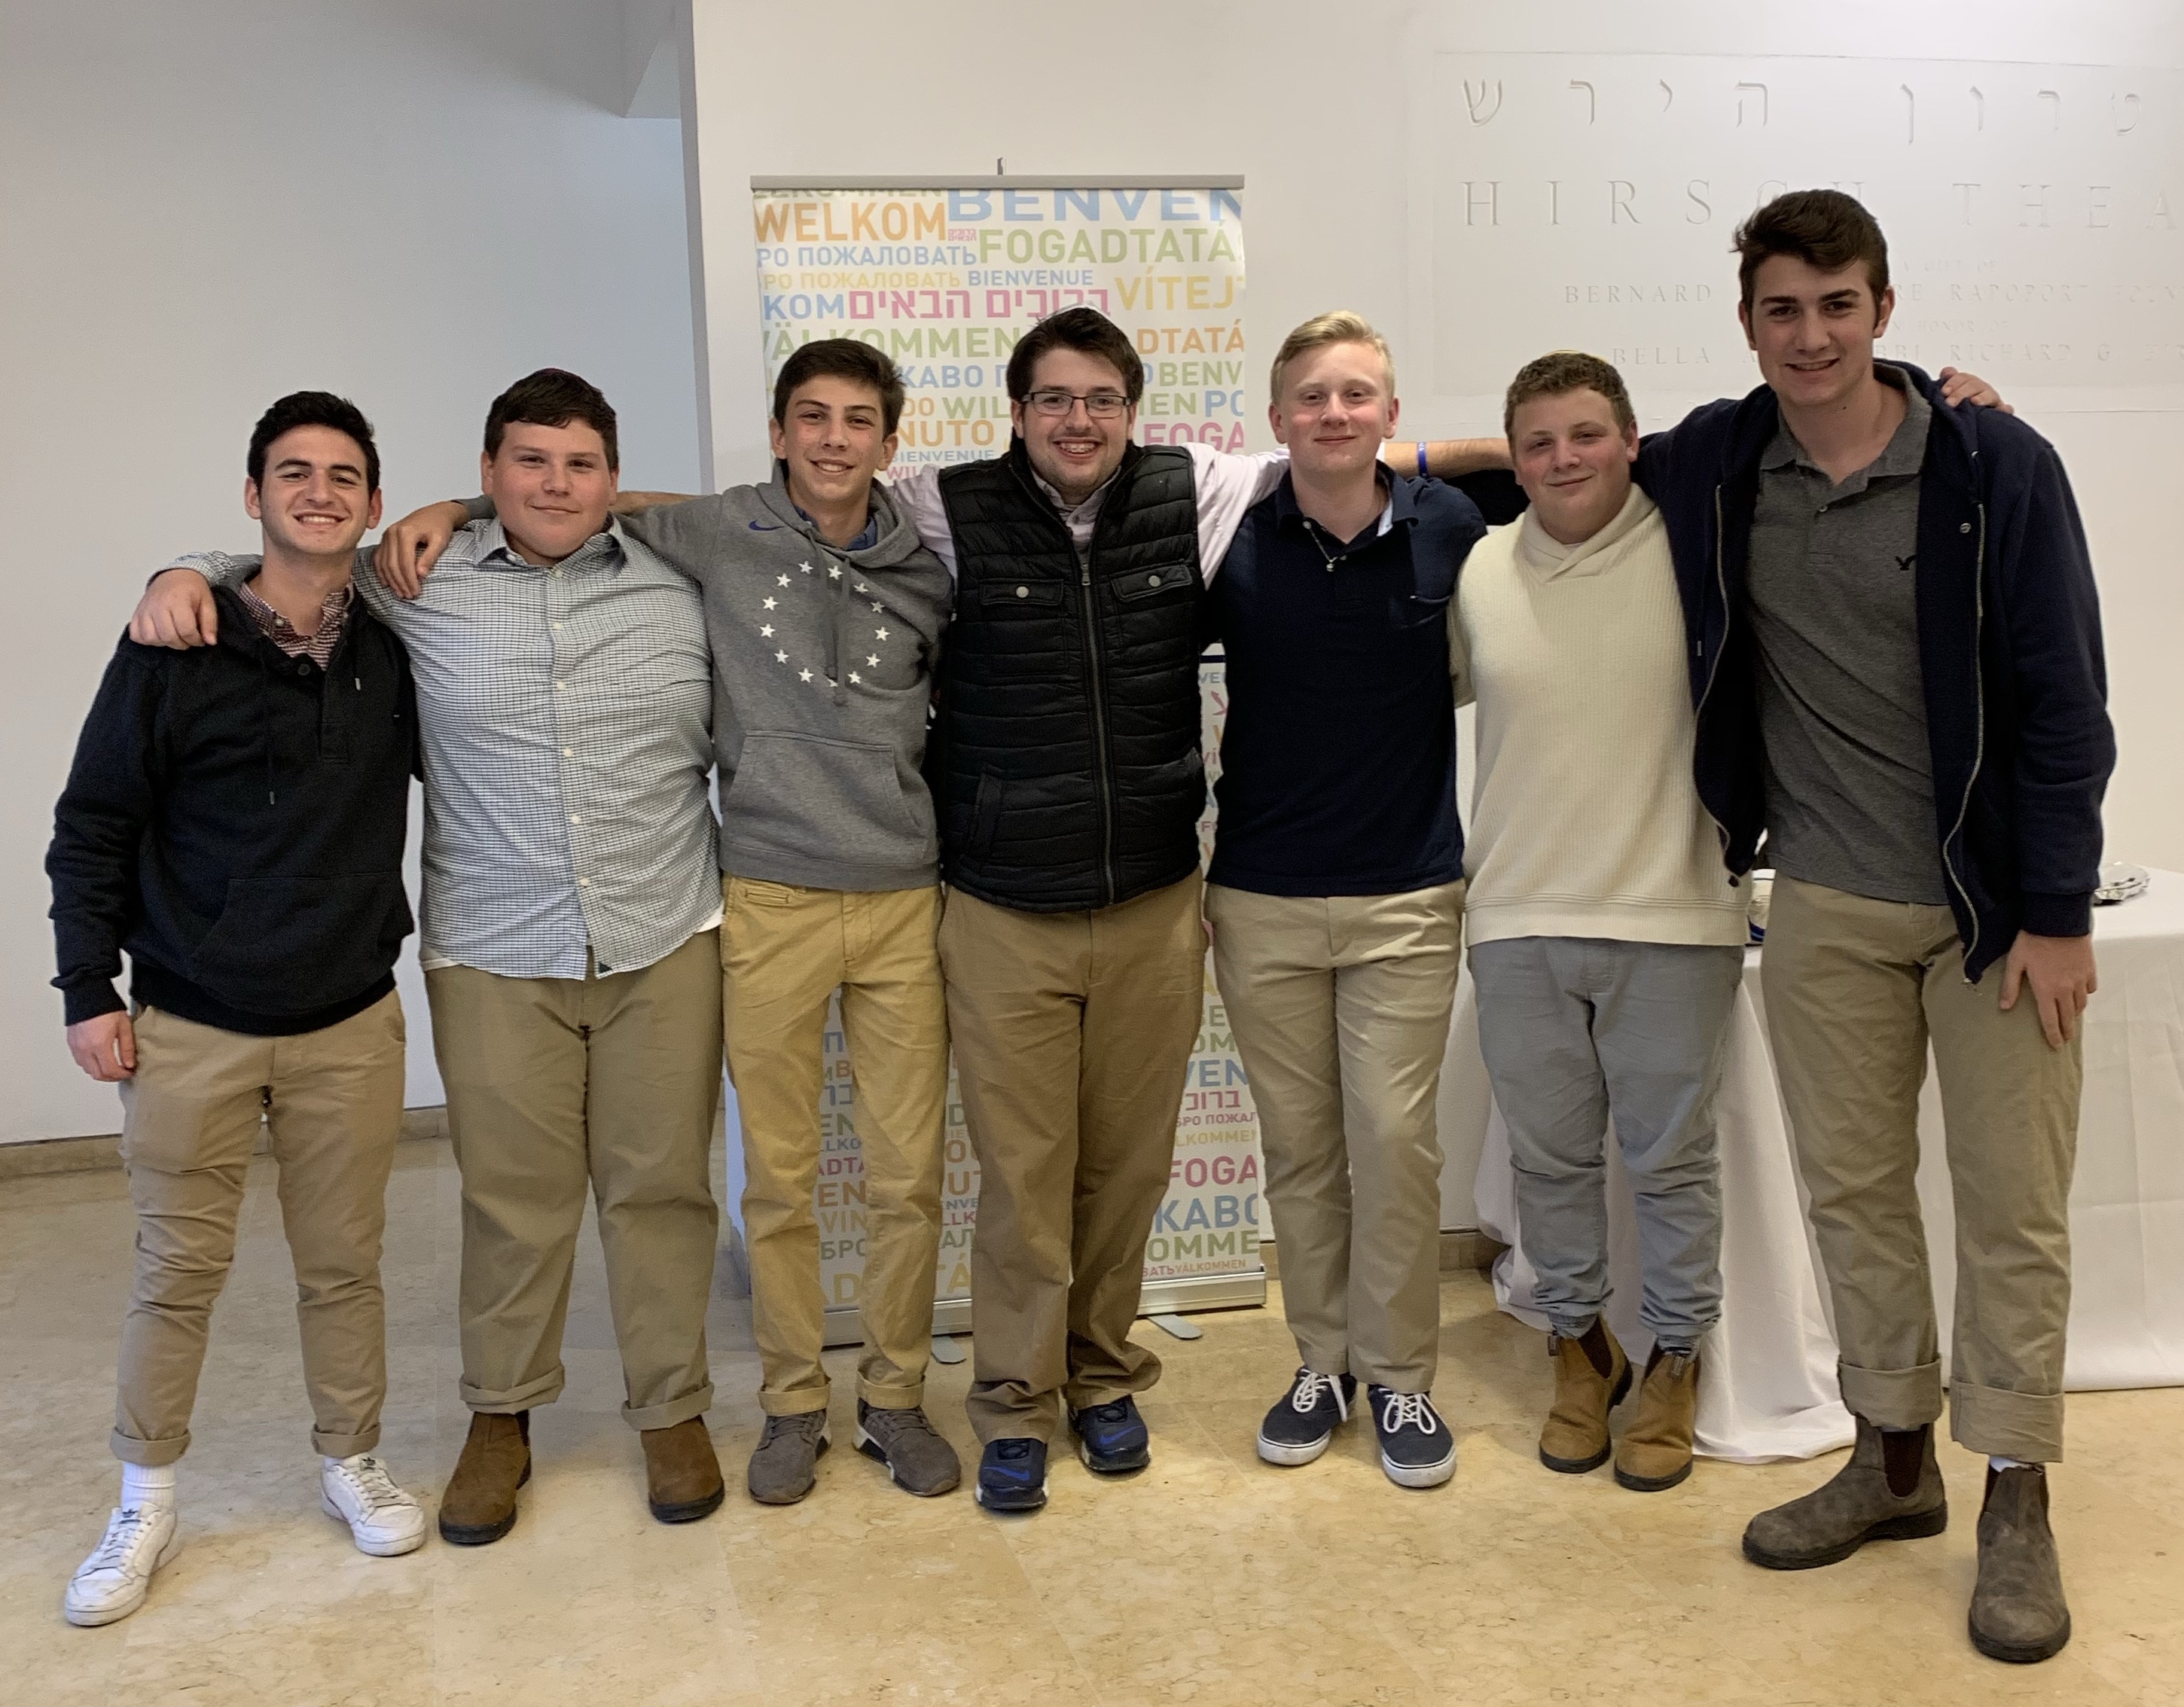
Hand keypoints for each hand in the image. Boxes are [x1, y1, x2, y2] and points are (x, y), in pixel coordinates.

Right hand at [66, 1011, 136, 1081]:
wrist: (88, 994)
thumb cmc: (106, 1007)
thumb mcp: (124, 1026)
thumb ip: (127, 1048)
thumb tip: (129, 1064)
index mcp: (99, 1045)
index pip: (110, 1071)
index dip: (122, 1075)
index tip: (129, 1072)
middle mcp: (84, 1048)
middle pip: (97, 1074)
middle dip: (111, 1077)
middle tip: (122, 1073)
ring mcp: (75, 1046)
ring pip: (87, 1069)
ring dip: (100, 1072)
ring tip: (112, 1066)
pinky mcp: (71, 1042)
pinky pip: (80, 1061)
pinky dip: (90, 1065)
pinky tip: (99, 1060)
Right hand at [130, 569, 217, 648]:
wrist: (175, 576)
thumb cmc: (191, 589)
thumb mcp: (208, 603)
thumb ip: (210, 623)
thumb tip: (210, 642)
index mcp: (178, 600)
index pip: (186, 630)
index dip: (195, 640)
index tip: (199, 638)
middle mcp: (158, 605)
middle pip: (168, 636)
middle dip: (182, 643)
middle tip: (188, 638)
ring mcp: (145, 609)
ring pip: (150, 637)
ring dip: (164, 642)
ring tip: (174, 636)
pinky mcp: (137, 613)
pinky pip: (136, 634)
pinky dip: (146, 639)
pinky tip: (159, 635)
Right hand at [374, 500, 469, 597]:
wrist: (436, 513)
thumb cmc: (439, 525)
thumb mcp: (440, 541)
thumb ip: (430, 557)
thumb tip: (420, 574)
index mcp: (405, 532)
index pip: (404, 563)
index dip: (409, 580)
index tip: (416, 592)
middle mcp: (392, 533)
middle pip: (392, 564)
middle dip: (400, 583)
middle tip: (409, 596)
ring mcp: (387, 535)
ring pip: (383, 563)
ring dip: (391, 580)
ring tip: (400, 593)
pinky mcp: (385, 539)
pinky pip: (378, 558)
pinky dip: (381, 571)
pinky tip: (387, 583)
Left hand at [1937, 367, 2014, 415]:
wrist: (1968, 425)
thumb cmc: (1958, 407)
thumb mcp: (1951, 394)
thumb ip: (1948, 382)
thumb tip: (1947, 371)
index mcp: (1968, 384)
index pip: (1962, 378)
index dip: (1953, 382)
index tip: (1944, 392)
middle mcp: (1980, 390)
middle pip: (1974, 385)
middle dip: (1961, 392)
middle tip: (1950, 403)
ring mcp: (1991, 400)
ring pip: (1990, 395)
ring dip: (1982, 398)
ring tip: (1974, 402)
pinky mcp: (2000, 411)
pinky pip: (2005, 409)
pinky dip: (2005, 409)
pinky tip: (2003, 410)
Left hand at [1999, 930, 2096, 1047]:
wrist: (2057, 921)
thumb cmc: (2033, 940)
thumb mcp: (2015, 963)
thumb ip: (2010, 986)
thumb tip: (2004, 1007)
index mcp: (2046, 990)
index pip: (2050, 1020)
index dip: (2052, 1035)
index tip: (2055, 1045)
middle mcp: (2066, 989)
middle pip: (2069, 1017)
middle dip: (2067, 1030)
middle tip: (2065, 1038)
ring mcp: (2080, 980)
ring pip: (2081, 1004)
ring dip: (2075, 1013)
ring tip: (2071, 1017)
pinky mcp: (2090, 969)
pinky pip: (2090, 988)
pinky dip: (2085, 994)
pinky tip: (2081, 993)